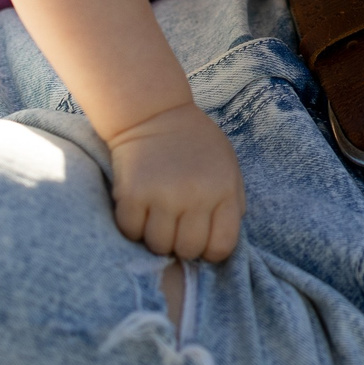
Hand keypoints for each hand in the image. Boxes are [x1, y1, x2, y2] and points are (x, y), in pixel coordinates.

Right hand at [106, 100, 245, 261]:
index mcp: (223, 190)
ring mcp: (162, 195)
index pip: (222, 246)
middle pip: (188, 250)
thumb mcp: (228, 168)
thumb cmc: (195, 144)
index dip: (210, 251)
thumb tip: (220, 245)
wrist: (154, 113)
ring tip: (158, 216)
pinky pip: (131, 232)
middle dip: (182, 244)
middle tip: (176, 225)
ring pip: (159, 246)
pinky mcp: (132, 194)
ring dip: (156, 237)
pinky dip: (133, 227)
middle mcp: (195, 196)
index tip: (201, 239)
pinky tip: (139, 209)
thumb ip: (232, 204)